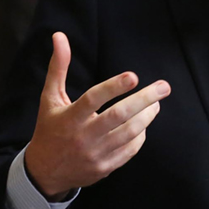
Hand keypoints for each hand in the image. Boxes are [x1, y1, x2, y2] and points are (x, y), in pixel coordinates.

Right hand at [24, 32, 171, 200]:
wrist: (44, 172)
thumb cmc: (49, 128)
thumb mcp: (50, 98)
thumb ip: (59, 67)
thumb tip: (59, 36)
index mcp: (70, 117)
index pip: (93, 99)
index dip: (113, 87)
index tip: (133, 76)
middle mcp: (83, 136)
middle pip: (119, 116)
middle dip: (145, 100)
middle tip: (164, 87)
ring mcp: (95, 154)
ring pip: (129, 133)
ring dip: (147, 116)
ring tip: (156, 103)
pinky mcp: (105, 168)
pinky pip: (130, 150)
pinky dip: (140, 135)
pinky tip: (144, 123)